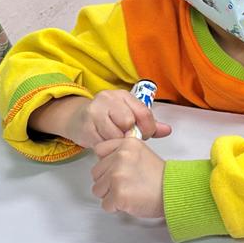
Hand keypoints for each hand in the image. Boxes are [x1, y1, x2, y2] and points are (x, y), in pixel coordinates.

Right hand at [29, 91, 171, 148]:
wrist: (76, 118)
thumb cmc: (107, 117)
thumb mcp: (129, 115)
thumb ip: (149, 123)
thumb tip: (167, 130)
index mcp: (123, 95)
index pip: (143, 113)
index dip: (148, 128)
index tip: (145, 135)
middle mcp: (108, 99)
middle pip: (128, 122)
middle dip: (130, 135)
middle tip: (126, 137)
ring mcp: (94, 112)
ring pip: (115, 135)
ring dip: (117, 142)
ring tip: (114, 139)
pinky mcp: (85, 126)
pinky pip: (103, 143)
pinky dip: (106, 147)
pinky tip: (104, 142)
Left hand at [90, 138, 165, 219]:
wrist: (175, 192)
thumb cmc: (161, 178)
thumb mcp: (142, 154)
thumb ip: (123, 152)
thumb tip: (104, 159)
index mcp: (127, 145)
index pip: (99, 150)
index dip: (108, 162)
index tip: (120, 168)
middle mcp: (120, 157)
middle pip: (96, 173)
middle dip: (108, 181)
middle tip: (129, 183)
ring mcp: (118, 175)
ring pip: (98, 190)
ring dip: (111, 195)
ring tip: (130, 192)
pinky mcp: (118, 194)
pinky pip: (106, 205)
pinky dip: (116, 207)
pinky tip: (131, 201)